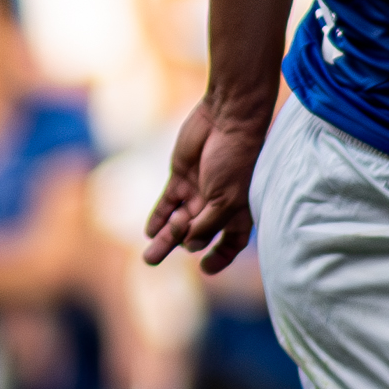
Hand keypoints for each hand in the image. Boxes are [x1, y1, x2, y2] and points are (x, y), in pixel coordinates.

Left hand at [143, 94, 274, 274]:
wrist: (226, 119)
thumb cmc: (235, 160)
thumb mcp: (225, 199)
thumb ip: (207, 225)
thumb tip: (188, 244)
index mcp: (239, 212)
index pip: (232, 242)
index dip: (221, 257)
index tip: (206, 268)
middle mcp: (218, 205)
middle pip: (198, 234)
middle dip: (178, 247)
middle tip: (151, 261)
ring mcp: (199, 191)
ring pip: (178, 221)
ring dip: (163, 239)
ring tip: (148, 257)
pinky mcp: (181, 177)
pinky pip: (168, 202)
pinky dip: (158, 217)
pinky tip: (149, 232)